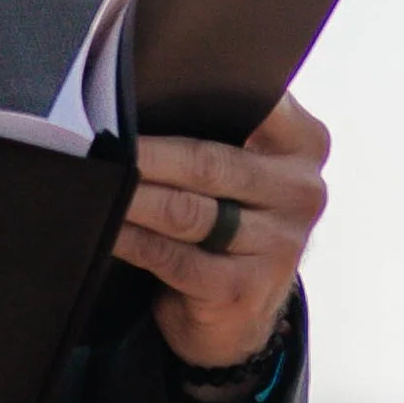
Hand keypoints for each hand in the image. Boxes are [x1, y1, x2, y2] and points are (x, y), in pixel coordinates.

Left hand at [119, 92, 328, 370]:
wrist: (241, 313)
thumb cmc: (230, 218)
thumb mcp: (244, 165)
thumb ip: (221, 126)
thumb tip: (141, 96)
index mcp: (305, 143)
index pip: (252, 104)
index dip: (195, 95)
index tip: (146, 90)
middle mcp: (302, 192)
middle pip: (208, 163)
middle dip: (147, 153)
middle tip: (103, 142)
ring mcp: (279, 245)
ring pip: (188, 212)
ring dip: (135, 197)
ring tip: (98, 181)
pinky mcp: (246, 289)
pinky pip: (174, 258)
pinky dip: (134, 241)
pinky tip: (109, 228)